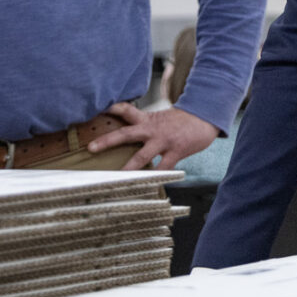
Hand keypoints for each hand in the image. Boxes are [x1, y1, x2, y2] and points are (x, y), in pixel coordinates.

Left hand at [92, 103, 216, 169]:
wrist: (205, 118)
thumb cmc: (181, 121)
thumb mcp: (160, 118)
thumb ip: (144, 125)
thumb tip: (127, 136)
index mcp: (147, 120)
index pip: (126, 110)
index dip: (111, 109)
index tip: (96, 111)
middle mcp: (152, 130)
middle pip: (126, 134)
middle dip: (108, 141)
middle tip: (91, 147)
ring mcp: (163, 141)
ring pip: (142, 156)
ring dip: (129, 168)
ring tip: (117, 178)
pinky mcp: (175, 152)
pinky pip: (163, 168)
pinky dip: (156, 178)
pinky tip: (148, 187)